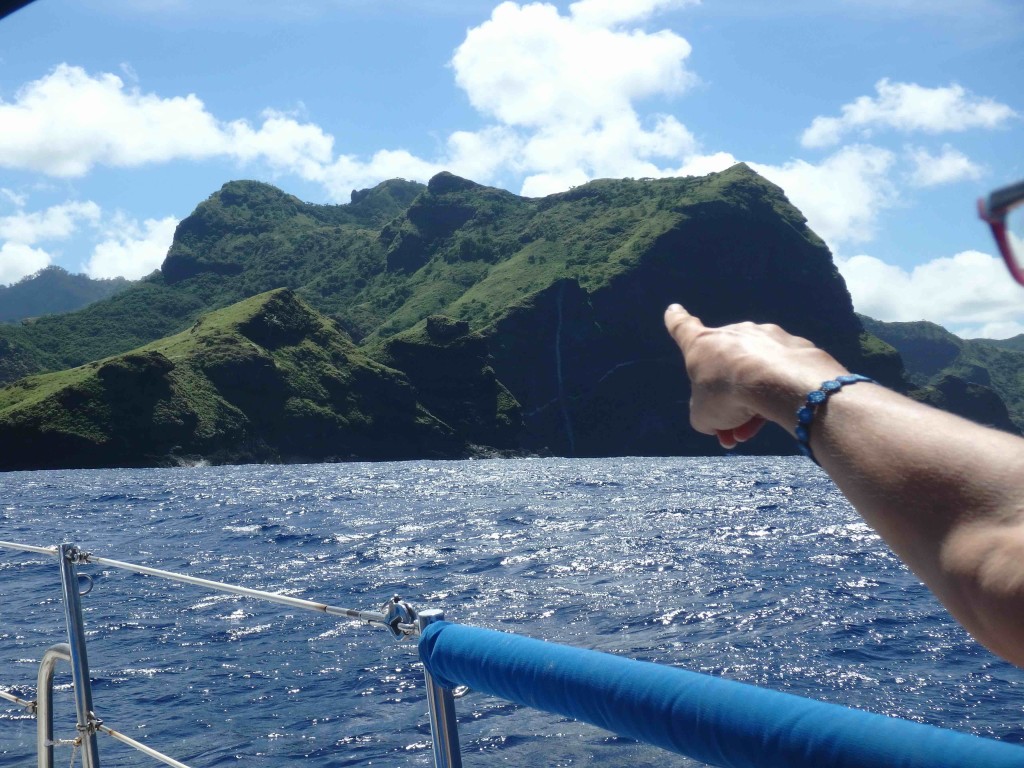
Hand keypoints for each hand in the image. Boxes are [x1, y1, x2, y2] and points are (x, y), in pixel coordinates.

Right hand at [663, 304, 846, 447]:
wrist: (778, 382)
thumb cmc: (727, 394)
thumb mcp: (702, 416)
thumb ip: (705, 414)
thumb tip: (715, 419)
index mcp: (702, 344)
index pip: (682, 328)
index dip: (676, 320)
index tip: (674, 310)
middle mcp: (733, 333)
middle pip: (725, 363)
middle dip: (726, 393)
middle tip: (731, 423)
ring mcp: (767, 336)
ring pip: (755, 371)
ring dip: (752, 399)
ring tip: (754, 427)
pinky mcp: (795, 347)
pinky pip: (781, 372)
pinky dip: (778, 391)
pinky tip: (779, 412)